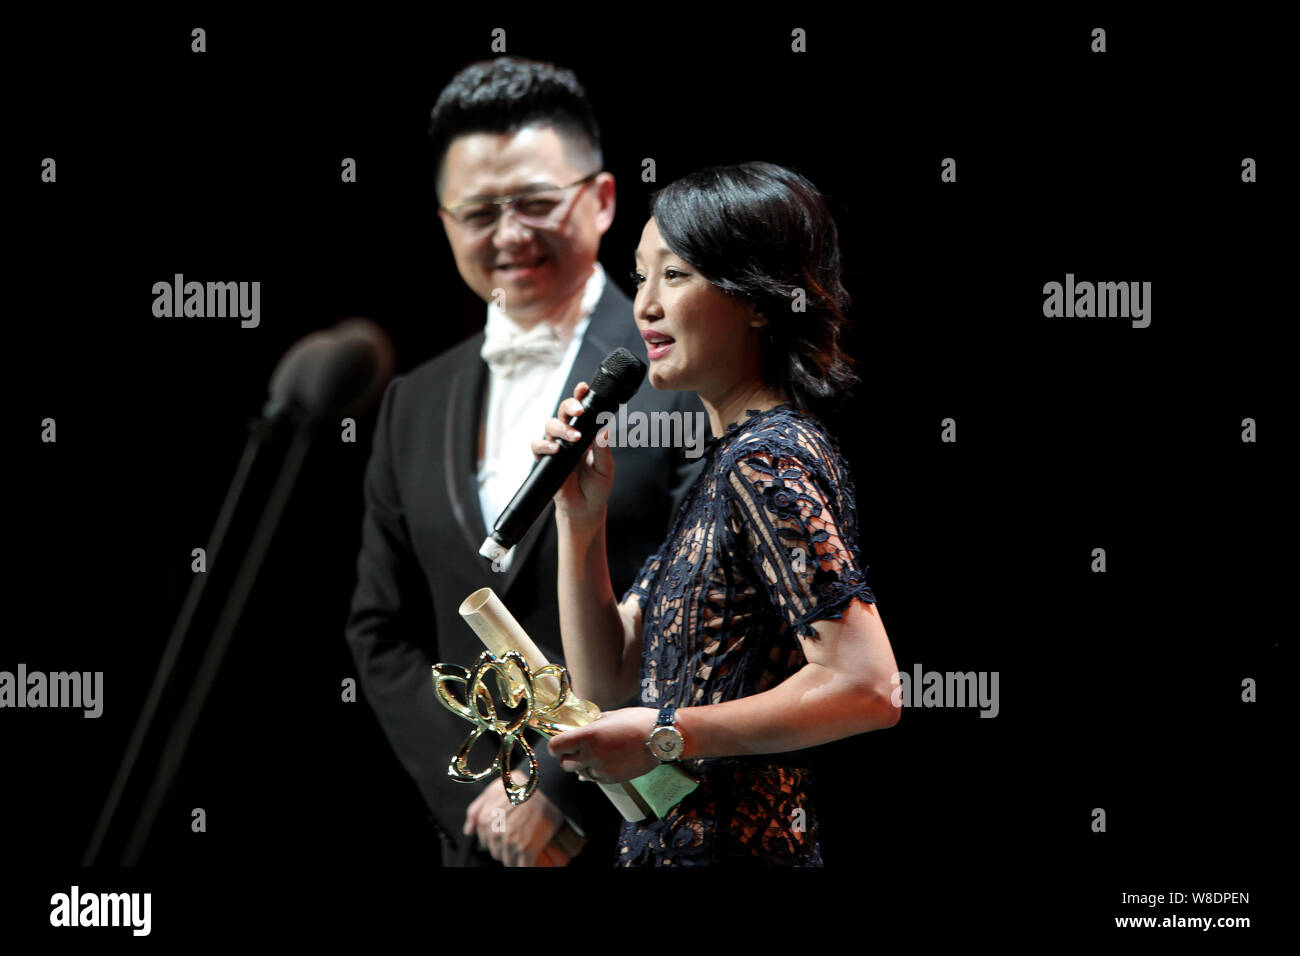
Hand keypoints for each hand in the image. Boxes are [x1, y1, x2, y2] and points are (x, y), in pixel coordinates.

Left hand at [463, 770, 585, 866]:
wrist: (546, 786)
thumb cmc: (520, 786)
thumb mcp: (491, 791)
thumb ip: (475, 811)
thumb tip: (468, 831)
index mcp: (484, 821)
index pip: (484, 843)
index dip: (497, 838)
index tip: (507, 830)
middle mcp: (495, 833)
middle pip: (496, 853)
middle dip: (505, 846)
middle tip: (518, 832)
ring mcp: (510, 842)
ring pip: (508, 861)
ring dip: (515, 854)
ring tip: (525, 839)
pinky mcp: (526, 850)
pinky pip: (521, 867)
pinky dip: (525, 863)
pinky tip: (529, 854)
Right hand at [530, 381, 614, 523]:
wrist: (585, 508)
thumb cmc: (597, 486)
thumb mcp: (606, 468)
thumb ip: (603, 450)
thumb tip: (604, 429)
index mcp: (586, 433)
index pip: (582, 411)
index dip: (580, 396)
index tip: (583, 387)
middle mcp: (570, 436)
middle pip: (563, 412)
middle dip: (569, 406)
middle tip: (579, 411)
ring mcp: (556, 447)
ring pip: (550, 425)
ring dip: (560, 427)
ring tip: (574, 437)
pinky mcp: (545, 461)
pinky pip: (538, 447)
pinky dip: (544, 446)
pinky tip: (555, 449)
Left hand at [547, 707, 661, 783]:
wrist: (662, 738)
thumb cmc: (637, 722)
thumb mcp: (610, 716)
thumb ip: (591, 724)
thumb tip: (580, 727)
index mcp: (588, 736)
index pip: (555, 747)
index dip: (555, 746)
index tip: (560, 742)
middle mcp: (592, 755)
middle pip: (564, 764)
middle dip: (567, 757)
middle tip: (577, 749)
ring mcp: (602, 770)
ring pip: (580, 773)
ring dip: (583, 765)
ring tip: (597, 753)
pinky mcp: (612, 779)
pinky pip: (595, 778)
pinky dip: (596, 771)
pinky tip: (606, 761)